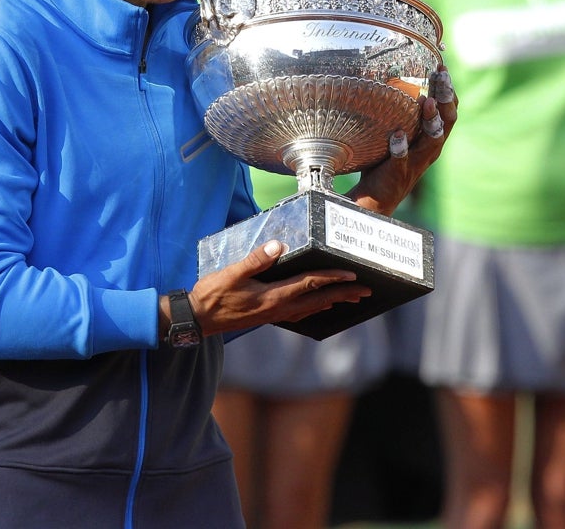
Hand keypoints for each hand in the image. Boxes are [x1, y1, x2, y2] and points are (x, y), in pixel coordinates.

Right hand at [188, 240, 371, 335]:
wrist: (198, 319)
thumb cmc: (213, 295)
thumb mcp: (231, 274)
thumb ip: (255, 260)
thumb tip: (278, 245)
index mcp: (273, 296)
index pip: (310, 285)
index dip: (332, 279)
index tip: (353, 275)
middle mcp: (279, 308)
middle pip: (318, 300)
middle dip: (344, 294)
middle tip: (366, 291)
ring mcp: (275, 315)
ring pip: (312, 308)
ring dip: (333, 301)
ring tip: (351, 298)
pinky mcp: (269, 316)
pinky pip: (300, 313)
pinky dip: (315, 307)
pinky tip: (319, 306)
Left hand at [347, 65, 457, 215]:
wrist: (375, 199)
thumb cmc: (385, 161)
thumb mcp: (398, 135)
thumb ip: (398, 115)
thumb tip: (384, 78)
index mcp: (432, 139)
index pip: (449, 112)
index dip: (449, 90)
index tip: (442, 67)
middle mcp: (430, 150)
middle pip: (448, 122)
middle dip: (446, 98)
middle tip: (442, 77)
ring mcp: (416, 162)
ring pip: (432, 140)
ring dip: (431, 121)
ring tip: (427, 103)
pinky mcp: (399, 172)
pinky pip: (403, 159)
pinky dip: (401, 147)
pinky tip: (397, 135)